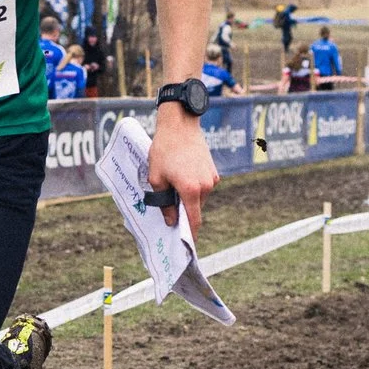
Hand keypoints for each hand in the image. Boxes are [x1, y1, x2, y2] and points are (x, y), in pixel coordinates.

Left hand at [147, 103, 218, 230]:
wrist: (179, 125)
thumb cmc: (164, 150)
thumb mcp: (156, 178)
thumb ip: (163, 202)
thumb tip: (170, 220)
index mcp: (191, 190)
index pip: (194, 221)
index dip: (190, 235)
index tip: (185, 244)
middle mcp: (205, 186)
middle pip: (195, 209)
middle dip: (184, 213)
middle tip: (169, 210)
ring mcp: (211, 178)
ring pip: (199, 197)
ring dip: (188, 198)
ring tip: (172, 185)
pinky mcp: (212, 170)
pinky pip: (203, 186)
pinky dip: (193, 187)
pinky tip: (180, 175)